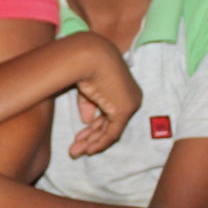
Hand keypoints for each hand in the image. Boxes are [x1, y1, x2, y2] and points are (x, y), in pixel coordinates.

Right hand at [69, 35, 141, 157]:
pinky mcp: (124, 110)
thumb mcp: (87, 89)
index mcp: (125, 89)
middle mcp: (132, 98)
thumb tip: (87, 120)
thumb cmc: (86, 65)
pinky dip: (99, 143)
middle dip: (91, 137)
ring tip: (76, 152)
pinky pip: (112, 133)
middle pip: (110, 124)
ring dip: (92, 143)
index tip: (81, 136)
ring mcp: (130, 104)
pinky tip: (88, 149)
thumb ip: (89, 104)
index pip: (110, 114)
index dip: (94, 127)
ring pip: (110, 131)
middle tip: (76, 149)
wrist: (89, 55)